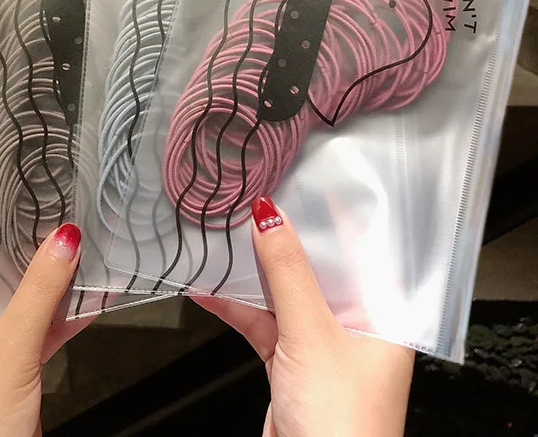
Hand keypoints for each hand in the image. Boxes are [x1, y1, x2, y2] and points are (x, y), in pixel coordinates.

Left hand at [0, 223, 93, 436]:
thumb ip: (37, 295)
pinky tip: (88, 293)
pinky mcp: (7, 370)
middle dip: (19, 243)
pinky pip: (32, 330)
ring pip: (13, 301)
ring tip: (77, 237)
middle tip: (50, 198)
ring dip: (45, 278)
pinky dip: (58, 315)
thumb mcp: (7, 353)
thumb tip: (63, 239)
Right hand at [194, 198, 413, 436]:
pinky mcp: (291, 362)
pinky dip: (237, 307)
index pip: (363, 251)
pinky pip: (263, 322)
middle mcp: (355, 325)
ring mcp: (320, 343)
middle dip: (287, 239)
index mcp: (383, 315)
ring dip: (255, 273)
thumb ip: (288, 274)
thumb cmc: (344, 426)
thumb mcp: (312, 334)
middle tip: (259, 202)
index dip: (338, 216)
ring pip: (285, 294)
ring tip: (228, 237)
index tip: (310, 180)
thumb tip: (270, 218)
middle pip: (319, 269)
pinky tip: (210, 290)